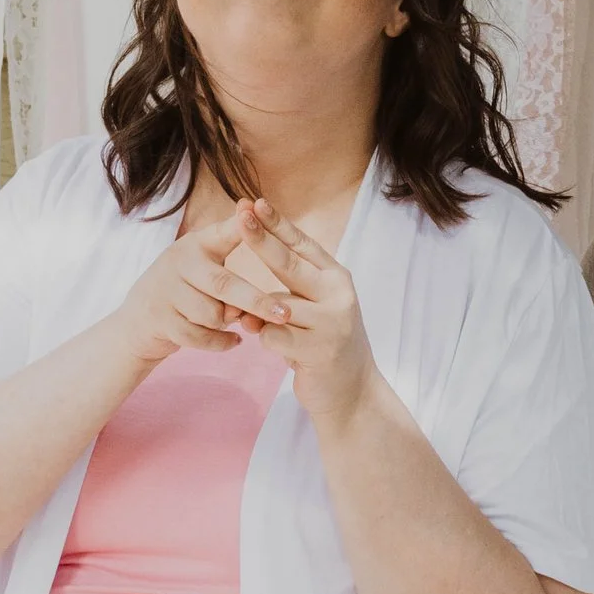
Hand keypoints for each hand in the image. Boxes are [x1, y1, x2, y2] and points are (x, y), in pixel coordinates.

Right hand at [123, 209, 278, 373]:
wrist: (137, 321)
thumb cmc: (186, 291)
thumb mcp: (203, 268)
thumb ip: (230, 274)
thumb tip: (252, 301)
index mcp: (196, 244)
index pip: (222, 232)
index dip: (240, 224)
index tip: (256, 208)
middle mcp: (179, 261)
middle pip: (224, 283)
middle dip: (256, 301)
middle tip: (285, 313)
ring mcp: (166, 290)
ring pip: (212, 314)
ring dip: (227, 323)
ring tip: (228, 319)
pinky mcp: (159, 318)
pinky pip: (199, 336)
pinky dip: (220, 342)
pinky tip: (232, 340)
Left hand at [241, 199, 378, 431]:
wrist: (352, 389)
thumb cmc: (324, 341)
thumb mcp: (315, 309)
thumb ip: (288, 294)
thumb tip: (252, 296)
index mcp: (336, 277)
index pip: (303, 244)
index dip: (277, 223)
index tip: (254, 203)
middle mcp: (338, 294)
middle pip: (288, 264)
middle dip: (260, 239)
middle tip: (240, 216)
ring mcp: (331, 321)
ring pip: (275, 305)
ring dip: (261, 317)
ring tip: (275, 332)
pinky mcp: (319, 349)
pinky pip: (273, 335)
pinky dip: (268, 341)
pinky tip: (289, 353)